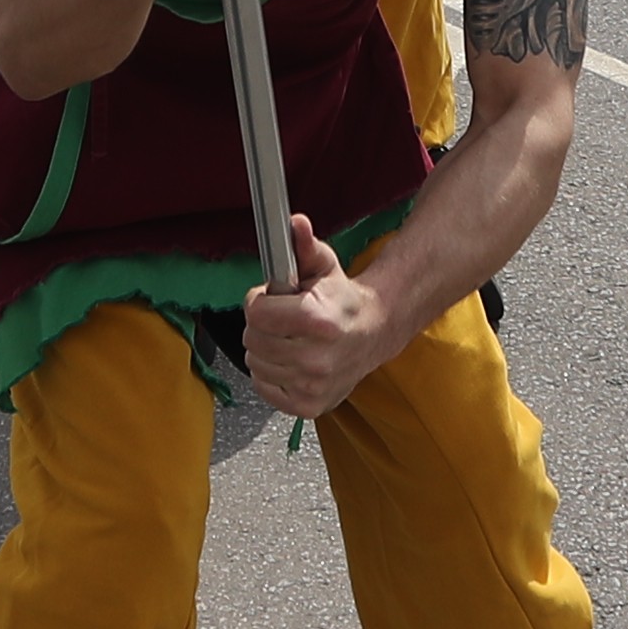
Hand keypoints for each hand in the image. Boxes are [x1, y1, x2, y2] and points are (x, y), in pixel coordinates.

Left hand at [235, 215, 393, 416]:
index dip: (259, 302)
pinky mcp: (308, 405)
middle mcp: (316, 357)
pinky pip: (263, 387)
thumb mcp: (324, 267)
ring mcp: (312, 385)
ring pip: (255, 363)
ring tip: (289, 339)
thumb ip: (303, 246)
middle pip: (252, 339)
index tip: (271, 299)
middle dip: (262, 325)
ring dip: (266, 349)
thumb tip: (294, 224)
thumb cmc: (343, 300)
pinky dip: (270, 374)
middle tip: (282, 319)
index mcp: (317, 320)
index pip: (256, 314)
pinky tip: (289, 360)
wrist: (374, 332)